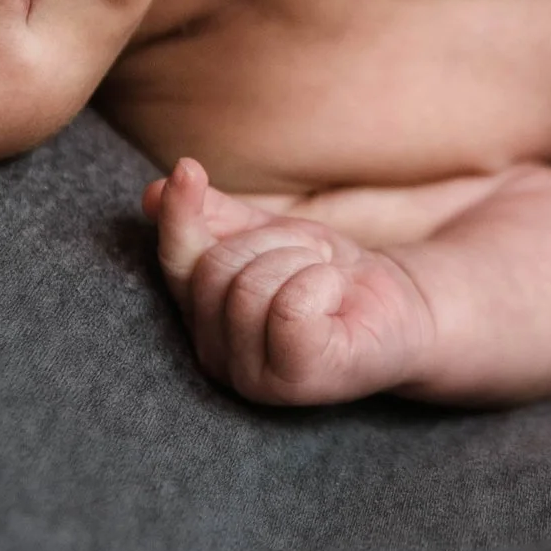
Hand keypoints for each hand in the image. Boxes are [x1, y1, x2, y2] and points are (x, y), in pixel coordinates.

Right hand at [144, 158, 435, 405]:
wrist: (397, 309)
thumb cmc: (327, 274)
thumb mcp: (270, 234)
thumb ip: (215, 218)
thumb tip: (153, 192)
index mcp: (203, 321)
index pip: (178, 263)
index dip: (179, 216)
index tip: (187, 169)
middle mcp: (217, 358)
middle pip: (218, 268)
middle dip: (278, 242)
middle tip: (312, 260)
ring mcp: (254, 379)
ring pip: (253, 286)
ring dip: (305, 264)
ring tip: (325, 281)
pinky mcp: (297, 381)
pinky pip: (290, 308)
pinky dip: (323, 285)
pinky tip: (337, 300)